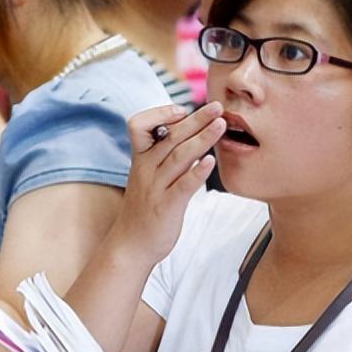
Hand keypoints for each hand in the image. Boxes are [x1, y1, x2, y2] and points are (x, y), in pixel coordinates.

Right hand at [104, 103, 224, 266]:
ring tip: (221, 125)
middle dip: (195, 119)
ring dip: (201, 138)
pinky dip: (197, 172)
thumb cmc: (144, 209)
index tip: (181, 110)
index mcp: (140, 159)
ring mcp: (156, 187)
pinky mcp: (167, 206)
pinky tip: (211, 162)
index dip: (159, 114)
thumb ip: (165, 157)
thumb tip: (191, 137)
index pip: (139, 126)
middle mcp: (146, 169)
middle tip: (217, 106)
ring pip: (178, 156)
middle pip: (170, 136)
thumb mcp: (149, 177)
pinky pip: (183, 185)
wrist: (130, 246)